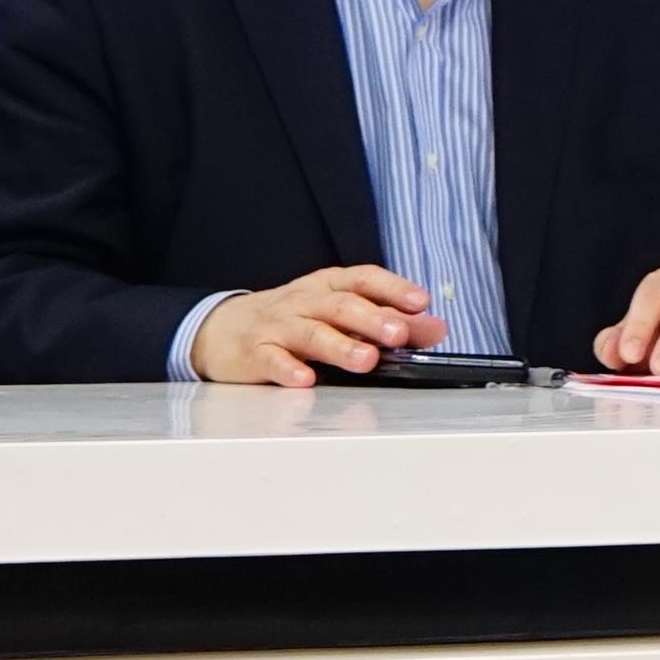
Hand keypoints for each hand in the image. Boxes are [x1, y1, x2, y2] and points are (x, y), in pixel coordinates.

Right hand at [191, 263, 441, 386]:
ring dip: (341, 346)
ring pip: (312, 333)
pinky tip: (305, 379)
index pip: (364, 279)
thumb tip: (436, 327)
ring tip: (366, 360)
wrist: (223, 328)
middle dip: (373, 318)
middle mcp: (305, 301)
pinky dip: (288, 369)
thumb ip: (388, 320)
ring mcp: (279, 325)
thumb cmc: (292, 319)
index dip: (393, 288)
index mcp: (329, 286)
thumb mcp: (339, 313)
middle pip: (342, 306)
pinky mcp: (256, 352)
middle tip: (399, 333)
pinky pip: (273, 359)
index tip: (420, 302)